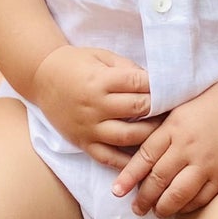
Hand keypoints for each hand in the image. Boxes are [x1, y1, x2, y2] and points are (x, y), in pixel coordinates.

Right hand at [30, 45, 162, 166]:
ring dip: (150, 136)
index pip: (138, 84)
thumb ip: (126, 68)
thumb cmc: (75, 63)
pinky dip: (126, 162)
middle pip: (137, 110)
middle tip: (176, 110)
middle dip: (160, 109)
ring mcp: (89, 126)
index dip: (159, 86)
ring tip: (164, 132)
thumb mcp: (100, 56)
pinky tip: (142, 160)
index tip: (174, 88)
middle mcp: (95, 105)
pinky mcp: (83, 142)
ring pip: (128, 137)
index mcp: (100, 80)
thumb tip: (153, 82)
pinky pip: (108, 158)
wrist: (42, 77)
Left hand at [111, 77, 217, 216]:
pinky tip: (180, 209)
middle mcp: (187, 146)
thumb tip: (144, 144)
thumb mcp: (184, 106)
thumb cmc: (217, 100)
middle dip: (143, 197)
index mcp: (174, 126)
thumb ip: (165, 126)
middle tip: (136, 208)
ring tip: (156, 212)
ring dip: (163, 207)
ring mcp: (206, 163)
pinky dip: (188, 206)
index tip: (117, 190)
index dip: (128, 176)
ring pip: (177, 193)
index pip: (144, 156)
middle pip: (158, 178)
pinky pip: (201, 197)